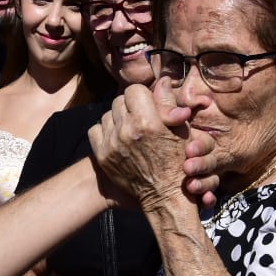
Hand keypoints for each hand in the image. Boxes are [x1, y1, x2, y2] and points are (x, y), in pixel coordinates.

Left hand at [91, 83, 219, 210]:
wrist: (163, 195)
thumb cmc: (177, 161)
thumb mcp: (180, 131)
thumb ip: (168, 103)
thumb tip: (161, 80)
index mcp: (148, 122)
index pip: (134, 90)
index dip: (142, 96)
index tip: (148, 106)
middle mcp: (127, 131)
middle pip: (119, 100)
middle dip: (130, 107)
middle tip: (140, 119)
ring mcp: (112, 144)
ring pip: (107, 114)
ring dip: (118, 119)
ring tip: (130, 130)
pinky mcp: (102, 155)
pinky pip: (95, 130)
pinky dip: (105, 132)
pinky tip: (118, 139)